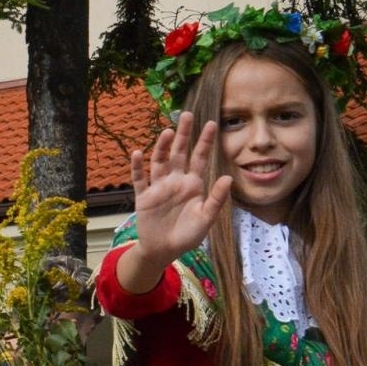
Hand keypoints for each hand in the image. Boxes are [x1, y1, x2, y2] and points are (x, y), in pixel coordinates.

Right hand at [121, 114, 232, 290]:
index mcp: (193, 185)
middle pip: (179, 153)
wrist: (164, 250)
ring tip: (166, 132)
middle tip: (186, 115)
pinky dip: (137, 167)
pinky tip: (138, 154)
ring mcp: (158, 187)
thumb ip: (216, 199)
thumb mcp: (206, 219)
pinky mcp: (143, 197)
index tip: (212, 123)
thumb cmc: (187, 235)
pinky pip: (139, 179)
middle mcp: (175, 181)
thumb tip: (229, 178)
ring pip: (159, 162)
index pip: (200, 158)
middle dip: (183, 134)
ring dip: (162, 147)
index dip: (205, 142)